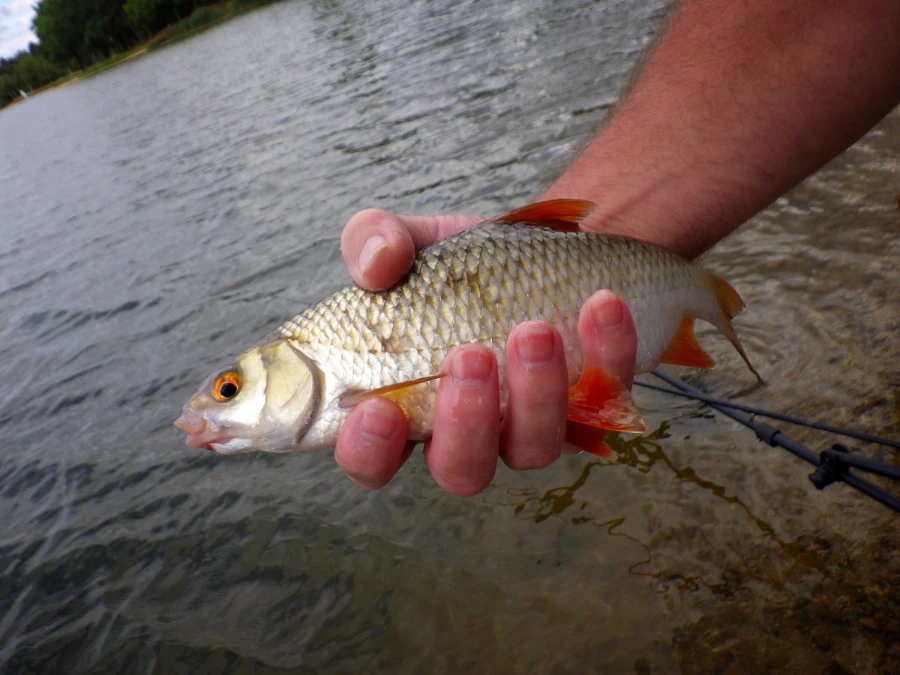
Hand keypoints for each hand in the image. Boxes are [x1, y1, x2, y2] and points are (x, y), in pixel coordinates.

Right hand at [335, 209, 637, 495]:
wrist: (540, 251)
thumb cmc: (461, 268)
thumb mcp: (410, 243)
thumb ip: (373, 243)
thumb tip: (377, 263)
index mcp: (407, 407)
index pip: (374, 460)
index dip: (370, 451)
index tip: (378, 408)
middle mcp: (470, 433)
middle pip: (462, 471)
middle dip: (467, 424)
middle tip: (470, 356)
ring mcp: (532, 427)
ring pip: (535, 448)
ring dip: (536, 394)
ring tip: (535, 330)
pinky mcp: (593, 406)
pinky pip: (606, 397)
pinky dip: (607, 351)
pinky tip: (602, 303)